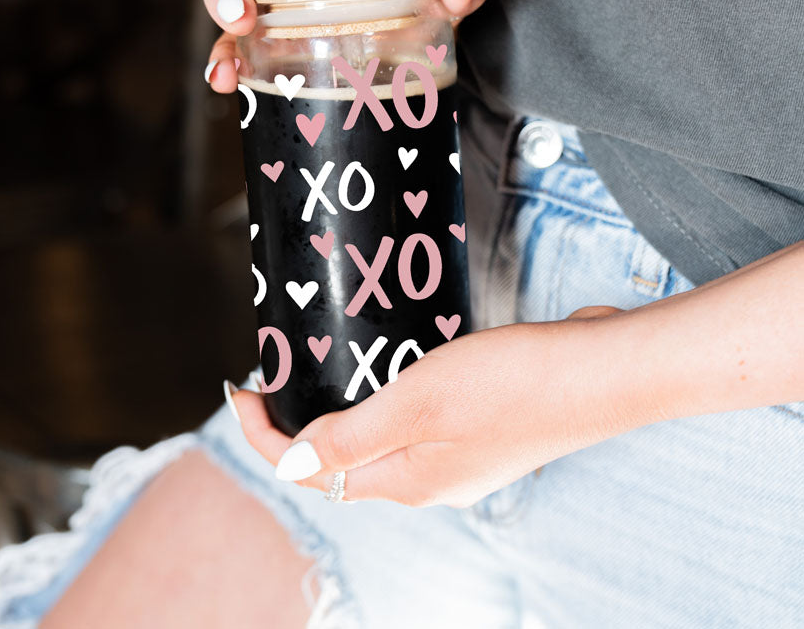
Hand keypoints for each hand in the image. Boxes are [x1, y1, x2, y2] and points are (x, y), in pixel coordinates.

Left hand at [229, 313, 632, 508]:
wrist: (603, 372)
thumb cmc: (514, 383)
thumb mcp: (418, 404)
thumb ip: (351, 438)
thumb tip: (290, 467)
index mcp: (406, 481)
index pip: (309, 468)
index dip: (265, 433)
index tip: (242, 385)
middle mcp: (428, 481)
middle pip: (340, 459)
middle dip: (299, 421)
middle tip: (278, 369)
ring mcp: (458, 459)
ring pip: (377, 440)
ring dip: (342, 409)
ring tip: (322, 363)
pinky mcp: (480, 432)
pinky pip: (413, 424)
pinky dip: (384, 400)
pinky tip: (388, 365)